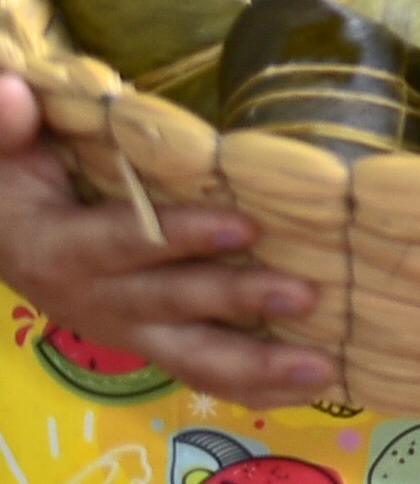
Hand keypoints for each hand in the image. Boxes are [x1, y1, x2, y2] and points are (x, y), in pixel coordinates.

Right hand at [0, 75, 328, 403]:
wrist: (1, 234)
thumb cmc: (16, 178)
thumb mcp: (4, 149)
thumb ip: (6, 126)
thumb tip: (15, 95)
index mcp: (59, 247)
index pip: (124, 241)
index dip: (180, 235)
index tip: (244, 223)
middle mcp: (92, 297)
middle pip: (169, 304)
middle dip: (235, 301)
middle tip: (304, 294)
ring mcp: (124, 327)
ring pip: (191, 354)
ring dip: (257, 365)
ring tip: (323, 367)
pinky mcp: (151, 340)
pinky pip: (202, 370)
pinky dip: (255, 385)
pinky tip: (314, 388)